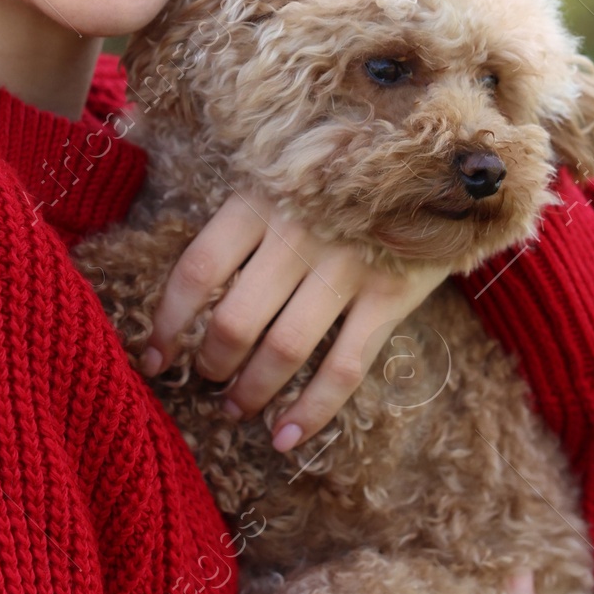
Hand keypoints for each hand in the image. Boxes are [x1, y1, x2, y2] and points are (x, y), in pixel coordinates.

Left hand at [138, 191, 452, 449]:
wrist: (438, 156)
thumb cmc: (344, 169)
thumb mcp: (284, 173)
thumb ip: (245, 219)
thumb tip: (197, 291)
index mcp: (260, 200)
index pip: (197, 271)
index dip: (168, 323)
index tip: (155, 358)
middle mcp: (298, 233)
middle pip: (235, 319)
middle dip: (212, 364)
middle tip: (207, 380)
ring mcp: (346, 266)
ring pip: (284, 349)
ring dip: (251, 391)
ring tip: (236, 409)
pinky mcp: (390, 295)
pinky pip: (343, 367)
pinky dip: (311, 410)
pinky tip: (287, 437)